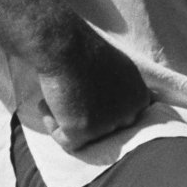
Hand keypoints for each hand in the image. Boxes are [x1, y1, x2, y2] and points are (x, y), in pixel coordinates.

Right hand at [30, 27, 152, 150]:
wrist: (64, 45)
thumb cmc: (85, 50)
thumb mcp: (120, 69)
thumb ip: (123, 91)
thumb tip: (111, 107)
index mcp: (140, 98)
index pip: (123, 119)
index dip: (100, 110)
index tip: (84, 98)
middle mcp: (129, 114)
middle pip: (104, 130)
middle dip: (84, 117)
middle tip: (69, 98)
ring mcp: (107, 125)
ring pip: (84, 136)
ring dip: (66, 119)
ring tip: (56, 96)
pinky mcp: (84, 131)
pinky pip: (65, 141)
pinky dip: (52, 126)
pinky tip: (46, 105)